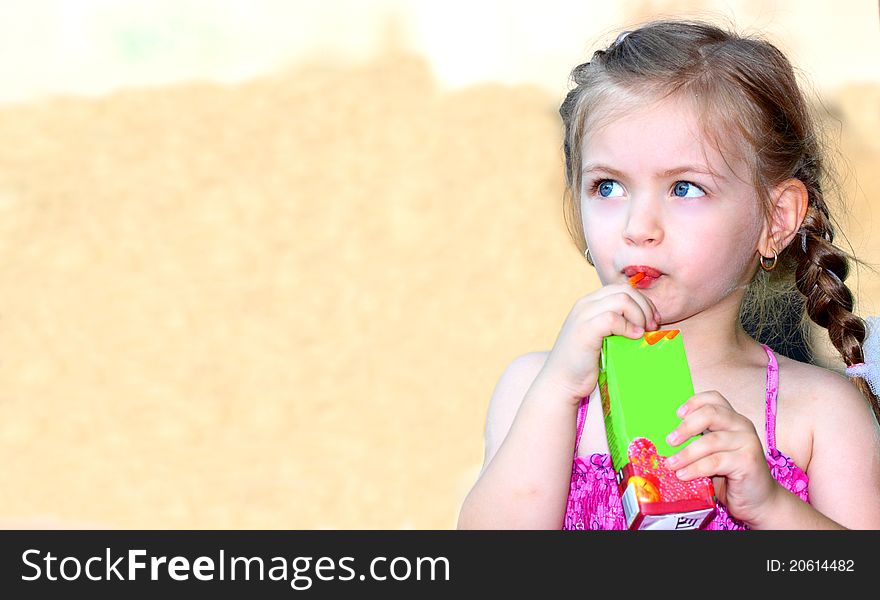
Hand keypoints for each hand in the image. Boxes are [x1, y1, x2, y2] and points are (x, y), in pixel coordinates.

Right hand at [535, 284, 660, 406]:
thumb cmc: (585, 364)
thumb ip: (617, 325)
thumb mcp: (602, 337)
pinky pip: (612, 318)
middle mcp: (585, 305)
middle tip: (652, 328)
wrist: (561, 382)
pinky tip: (634, 338)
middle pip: (625, 290)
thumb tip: (649, 321)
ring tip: (642, 334)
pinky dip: (628, 327)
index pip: (622, 289)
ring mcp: (583, 316)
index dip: (642, 302)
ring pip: (622, 300)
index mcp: (589, 303)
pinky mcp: (585, 330)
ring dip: (639, 316)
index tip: (652, 322)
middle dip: (645, 308)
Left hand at [665, 391, 780, 526]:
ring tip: (671, 465)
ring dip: (686, 453)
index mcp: (732, 419)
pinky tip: (683, 475)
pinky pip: (715, 462)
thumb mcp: (712, 453)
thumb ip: (698, 441)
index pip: (714, 398)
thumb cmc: (730, 476)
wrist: (759, 501)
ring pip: (710, 441)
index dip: (694, 402)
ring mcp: (748, 442)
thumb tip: (666, 440)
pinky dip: (695, 468)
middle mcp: (742, 425)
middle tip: (669, 442)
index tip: (677, 414)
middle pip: (711, 414)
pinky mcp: (748, 461)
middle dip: (686, 427)